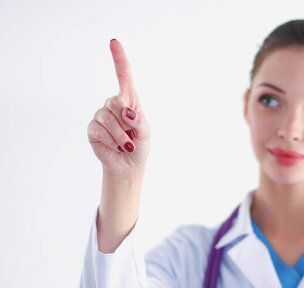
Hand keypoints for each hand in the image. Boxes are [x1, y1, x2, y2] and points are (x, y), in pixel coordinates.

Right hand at [87, 39, 150, 176]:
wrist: (128, 165)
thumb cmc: (140, 145)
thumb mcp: (146, 133)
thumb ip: (139, 120)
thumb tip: (127, 111)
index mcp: (129, 101)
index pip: (123, 76)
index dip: (119, 59)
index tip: (114, 42)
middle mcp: (113, 105)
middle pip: (116, 101)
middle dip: (126, 120)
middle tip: (132, 134)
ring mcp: (101, 115)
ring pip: (107, 118)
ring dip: (120, 135)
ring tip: (126, 144)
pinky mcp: (93, 129)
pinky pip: (99, 130)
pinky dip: (111, 141)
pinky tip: (116, 147)